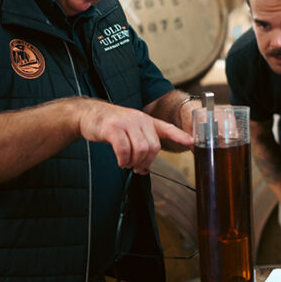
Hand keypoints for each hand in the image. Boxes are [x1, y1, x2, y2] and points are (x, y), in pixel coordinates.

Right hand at [78, 100, 192, 173]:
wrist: (88, 114)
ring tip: (127, 163)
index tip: (192, 143)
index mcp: (147, 120)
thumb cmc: (111, 125)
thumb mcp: (131, 129)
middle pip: (153, 146)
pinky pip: (123, 149)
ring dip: (134, 162)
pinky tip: (120, 161)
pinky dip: (123, 159)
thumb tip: (146, 167)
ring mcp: (126, 122)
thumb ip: (142, 142)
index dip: (180, 136)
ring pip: (140, 149)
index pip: (167, 128)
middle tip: (138, 168)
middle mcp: (139, 119)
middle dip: (146, 162)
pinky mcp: (113, 128)